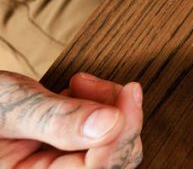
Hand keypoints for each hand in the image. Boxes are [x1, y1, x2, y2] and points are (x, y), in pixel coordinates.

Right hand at [0, 71, 142, 168]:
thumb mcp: (9, 107)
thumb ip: (55, 118)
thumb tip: (110, 123)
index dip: (118, 136)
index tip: (129, 93)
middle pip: (114, 162)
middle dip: (116, 117)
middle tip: (87, 83)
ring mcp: (63, 166)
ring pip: (116, 146)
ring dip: (110, 107)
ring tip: (78, 83)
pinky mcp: (73, 151)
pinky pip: (108, 134)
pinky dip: (102, 106)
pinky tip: (77, 90)